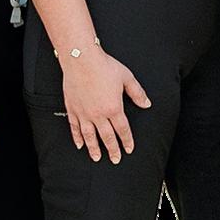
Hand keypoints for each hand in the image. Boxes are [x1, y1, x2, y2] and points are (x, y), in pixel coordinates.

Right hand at [58, 48, 151, 163]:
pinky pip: (75, 127)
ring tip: (97, 158)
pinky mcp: (72, 109)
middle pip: (106, 137)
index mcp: (114, 108)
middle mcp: (98, 114)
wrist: (81, 59)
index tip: (129, 149)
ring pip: (89, 136)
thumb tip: (146, 104)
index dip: (127, 141)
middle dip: (112, 150)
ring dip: (94, 148)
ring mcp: (84, 113)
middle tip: (115, 159)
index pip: (123, 129)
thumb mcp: (127, 78)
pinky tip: (80, 145)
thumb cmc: (104, 66)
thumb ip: (138, 93)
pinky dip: (77, 137)